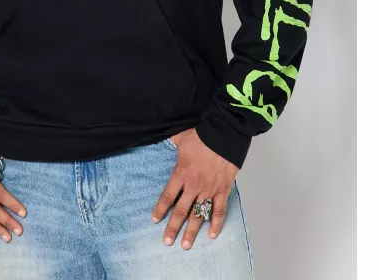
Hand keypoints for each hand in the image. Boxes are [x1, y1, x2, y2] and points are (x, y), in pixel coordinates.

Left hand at [151, 127, 238, 248]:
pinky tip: (212, 235)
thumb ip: (172, 140)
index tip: (155, 220)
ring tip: (185, 245)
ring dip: (191, 231)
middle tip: (167, 241)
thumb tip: (164, 134)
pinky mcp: (222, 190)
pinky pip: (219, 211)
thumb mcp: (181, 137)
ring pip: (198, 215)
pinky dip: (216, 223)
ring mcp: (208, 190)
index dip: (160, 209)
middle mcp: (193, 185)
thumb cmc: (202, 135)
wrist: (224, 135)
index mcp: (181, 174)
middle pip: (180, 210)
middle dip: (173, 227)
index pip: (168, 196)